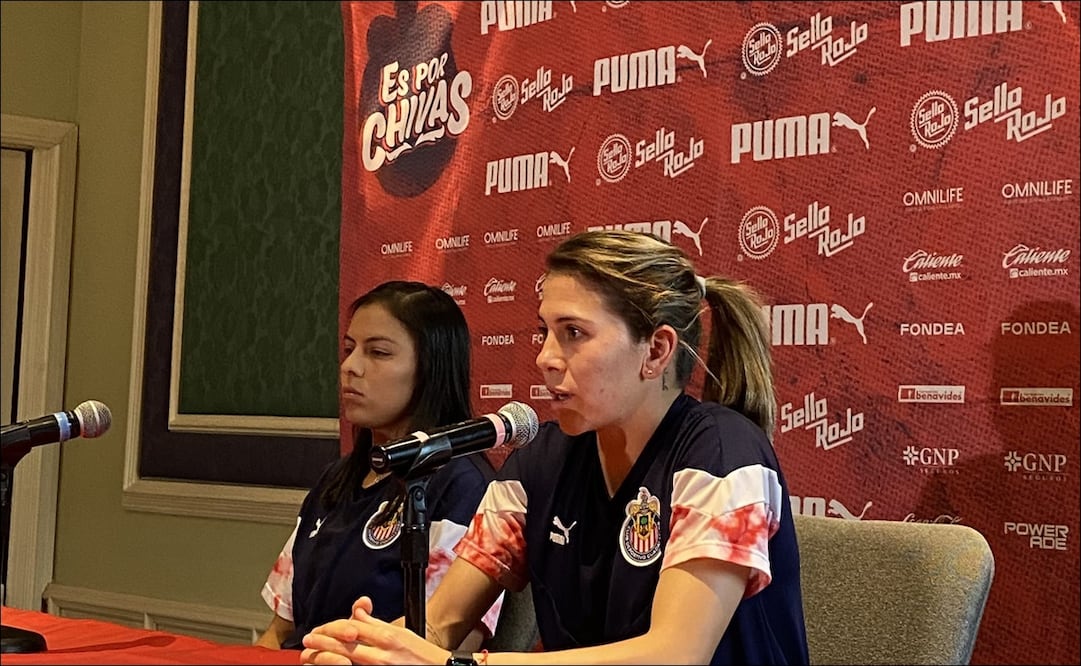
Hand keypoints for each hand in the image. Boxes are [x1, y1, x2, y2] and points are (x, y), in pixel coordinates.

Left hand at [300, 598, 449, 664]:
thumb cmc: (423, 653)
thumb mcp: (401, 632)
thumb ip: (376, 623)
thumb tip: (359, 611)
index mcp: (388, 635)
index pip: (353, 626)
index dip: (332, 626)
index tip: (320, 629)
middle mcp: (383, 651)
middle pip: (346, 642)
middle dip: (323, 641)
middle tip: (307, 640)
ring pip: (347, 658)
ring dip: (326, 656)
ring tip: (310, 654)